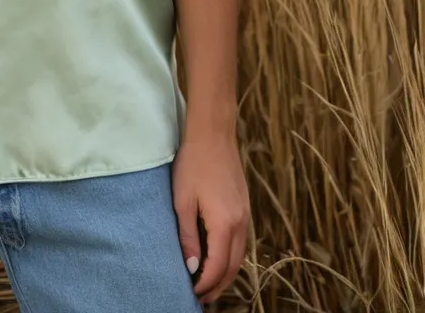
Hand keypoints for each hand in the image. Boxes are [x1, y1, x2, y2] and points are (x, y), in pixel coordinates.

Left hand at [171, 135, 250, 305]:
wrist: (213, 134)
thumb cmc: (193, 164)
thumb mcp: (183, 202)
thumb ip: (188, 237)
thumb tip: (192, 268)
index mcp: (224, 223)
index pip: (218, 267)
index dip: (205, 284)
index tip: (191, 293)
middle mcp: (240, 223)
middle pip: (233, 267)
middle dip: (218, 286)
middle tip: (201, 298)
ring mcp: (246, 214)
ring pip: (240, 256)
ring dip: (226, 273)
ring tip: (209, 284)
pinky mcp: (244, 207)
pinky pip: (241, 241)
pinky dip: (231, 257)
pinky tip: (218, 258)